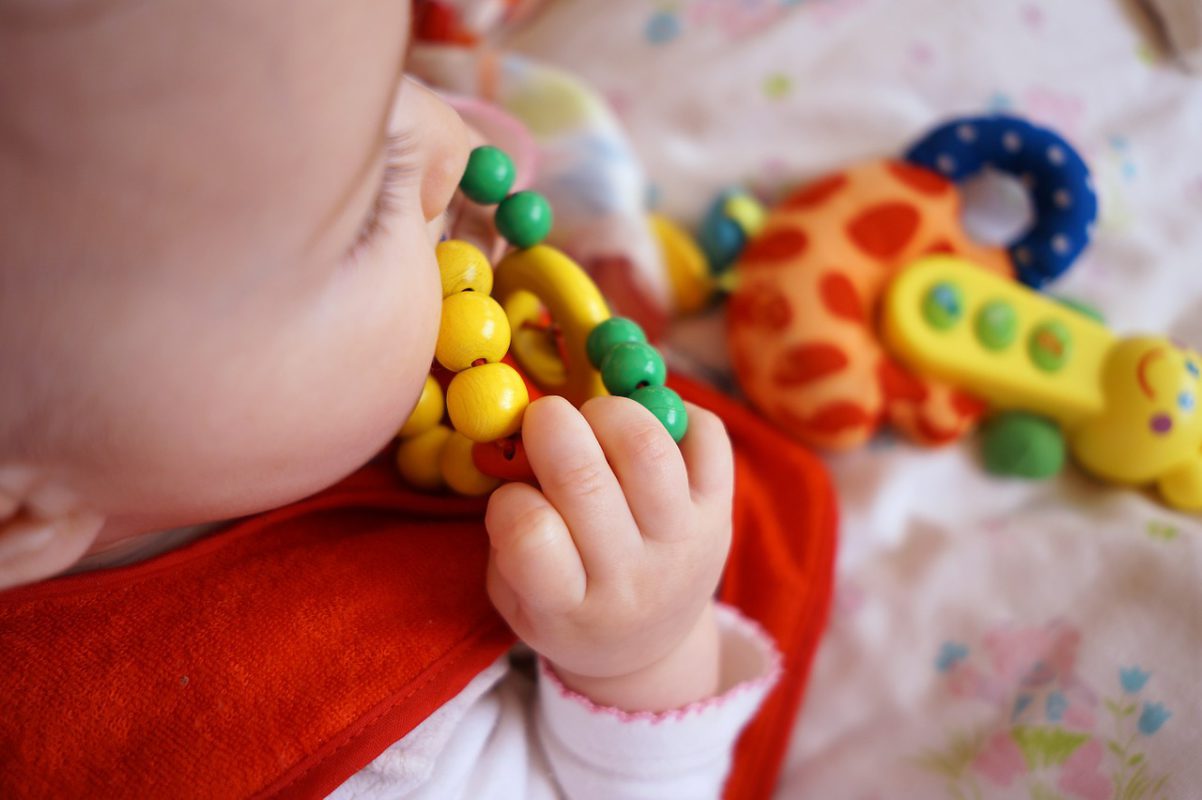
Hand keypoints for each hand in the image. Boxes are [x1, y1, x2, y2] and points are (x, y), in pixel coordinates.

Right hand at [484, 394, 733, 710]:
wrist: (648, 644)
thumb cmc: (565, 605)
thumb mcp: (515, 594)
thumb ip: (504, 531)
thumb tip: (514, 443)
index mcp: (568, 606)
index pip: (531, 537)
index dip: (510, 499)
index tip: (511, 495)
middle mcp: (631, 576)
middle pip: (586, 481)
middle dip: (551, 426)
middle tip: (543, 417)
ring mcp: (682, 542)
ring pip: (648, 449)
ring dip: (609, 413)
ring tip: (595, 419)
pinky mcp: (720, 511)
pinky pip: (708, 436)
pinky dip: (675, 411)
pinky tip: (648, 426)